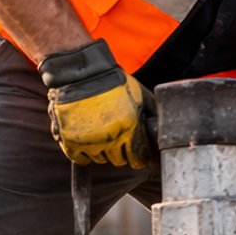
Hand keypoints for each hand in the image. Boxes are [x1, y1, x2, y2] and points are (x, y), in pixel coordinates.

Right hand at [38, 39, 151, 168]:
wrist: (82, 73)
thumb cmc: (113, 82)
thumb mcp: (140, 94)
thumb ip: (153, 112)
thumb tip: (164, 127)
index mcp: (130, 127)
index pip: (139, 158)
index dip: (139, 158)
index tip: (136, 155)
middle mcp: (111, 137)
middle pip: (119, 161)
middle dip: (121, 153)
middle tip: (117, 139)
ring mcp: (90, 141)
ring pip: (100, 160)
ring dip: (102, 151)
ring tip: (100, 134)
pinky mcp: (71, 141)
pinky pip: (80, 159)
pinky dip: (83, 155)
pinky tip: (87, 143)